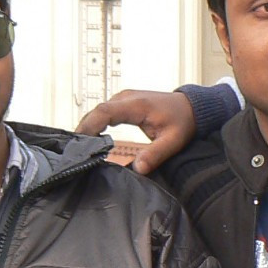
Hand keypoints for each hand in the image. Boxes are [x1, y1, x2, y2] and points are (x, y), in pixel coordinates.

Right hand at [77, 89, 197, 175]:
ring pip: (98, 111)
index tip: (80, 143)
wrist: (193, 107)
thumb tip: (137, 169)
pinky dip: (95, 124)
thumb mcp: (173, 141)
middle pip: (96, 111)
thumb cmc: (184, 121)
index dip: (89, 126)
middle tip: (74, 151)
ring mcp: (124, 99)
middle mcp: (126, 98)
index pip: (104, 112)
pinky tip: (91, 139)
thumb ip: (155, 154)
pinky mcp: (124, 103)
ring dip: (88, 126)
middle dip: (84, 129)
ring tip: (80, 147)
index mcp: (136, 105)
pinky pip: (104, 112)